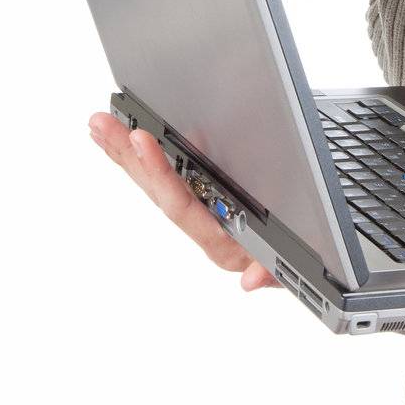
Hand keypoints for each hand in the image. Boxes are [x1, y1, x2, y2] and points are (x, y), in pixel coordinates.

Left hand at [86, 112, 281, 290]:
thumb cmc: (295, 266)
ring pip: (158, 186)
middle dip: (129, 156)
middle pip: (159, 191)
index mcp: (222, 242)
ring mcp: (204, 218)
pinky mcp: (208, 207)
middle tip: (102, 125)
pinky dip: (147, 162)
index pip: (182, 205)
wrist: (301, 270)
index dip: (160, 172)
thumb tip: (252, 280)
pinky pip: (170, 184)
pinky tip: (129, 143)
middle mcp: (206, 230)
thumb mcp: (291, 270)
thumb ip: (271, 274)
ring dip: (128, 156)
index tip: (140, 140)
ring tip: (102, 128)